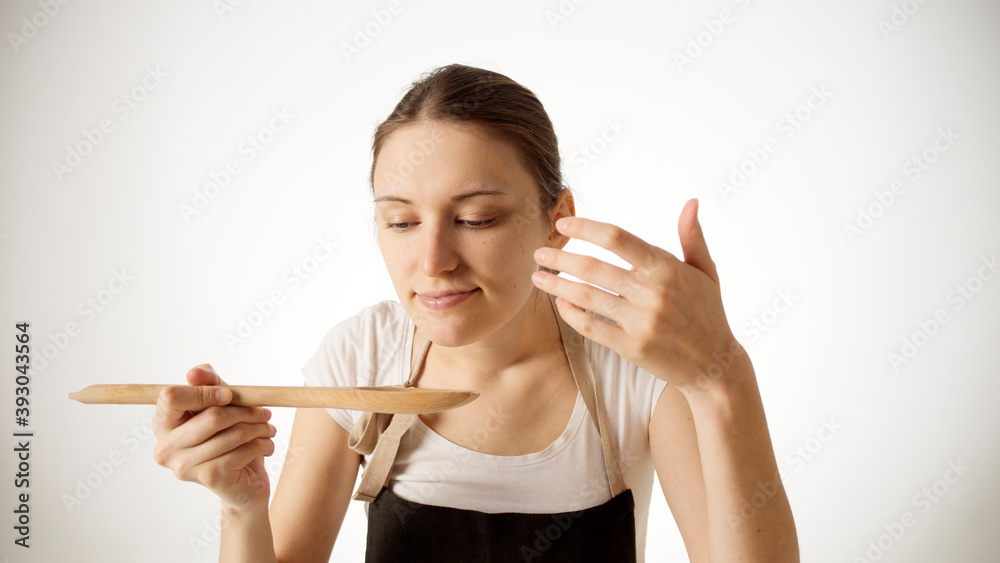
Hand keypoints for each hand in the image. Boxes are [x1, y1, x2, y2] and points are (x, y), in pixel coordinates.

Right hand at [152, 364, 275, 508]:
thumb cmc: (228, 436)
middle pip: (212, 416)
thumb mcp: (220, 402)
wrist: (242, 482)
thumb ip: (208, 382)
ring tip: (268, 428)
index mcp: (162, 424)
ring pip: (233, 434)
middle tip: (264, 412)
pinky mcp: (209, 478)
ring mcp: (184, 466)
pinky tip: (266, 445)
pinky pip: (243, 451)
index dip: (205, 392)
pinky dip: (262, 444)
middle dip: (246, 411)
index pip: (171, 397)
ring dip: (259, 428)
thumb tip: (194, 373)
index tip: (230, 395)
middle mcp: (166, 448)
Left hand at [531, 198, 748, 392]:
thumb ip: (692, 236)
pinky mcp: (632, 347)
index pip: (617, 239)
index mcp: (666, 267)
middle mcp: (652, 292)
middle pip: (593, 267)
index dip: (586, 228)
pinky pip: (591, 326)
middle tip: (539, 253)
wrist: (714, 364)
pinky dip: (571, 314)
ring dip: (557, 285)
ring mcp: (641, 321)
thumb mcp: (706, 271)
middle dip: (560, 257)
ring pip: (586, 296)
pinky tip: (560, 304)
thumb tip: (691, 202)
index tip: (562, 225)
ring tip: (538, 278)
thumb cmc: (708, 313)